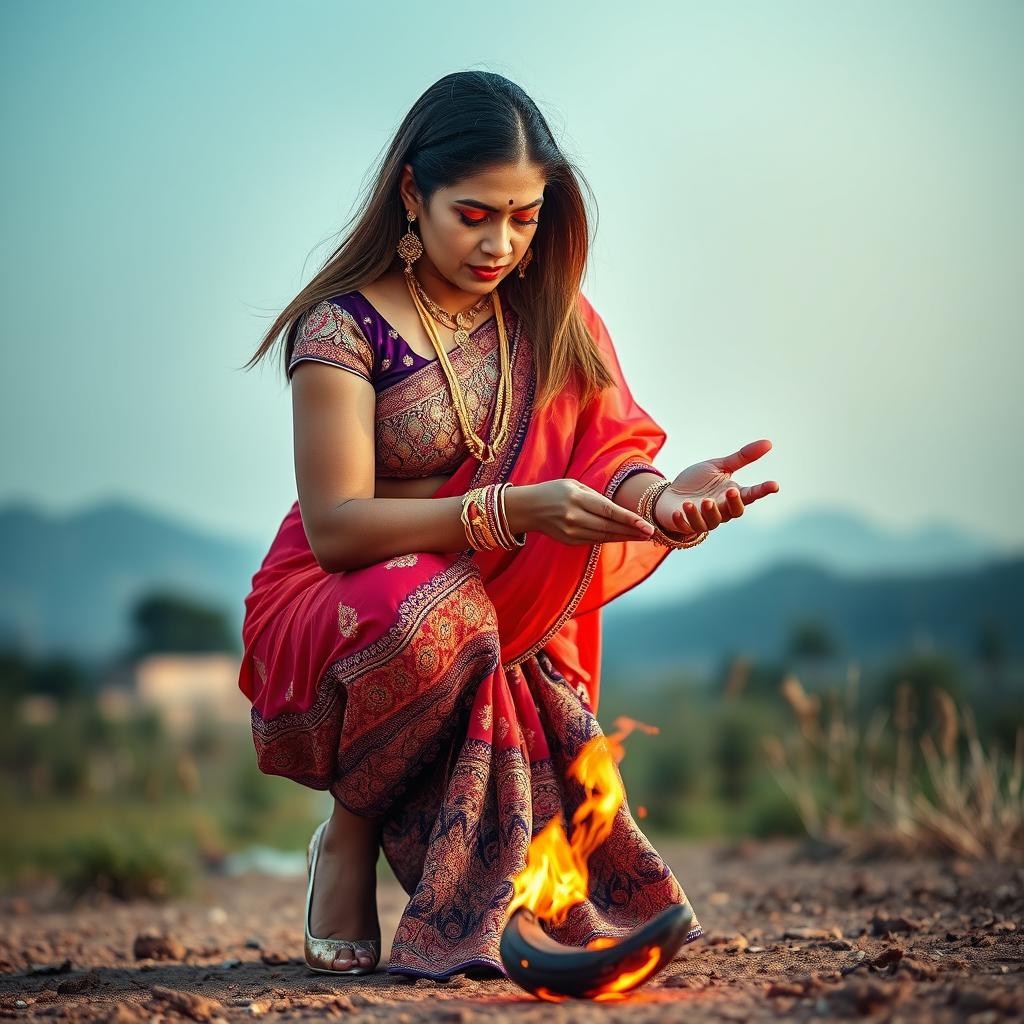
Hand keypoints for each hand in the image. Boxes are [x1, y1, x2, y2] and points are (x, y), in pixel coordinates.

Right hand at [515, 479, 656, 545]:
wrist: (528, 508)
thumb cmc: (554, 492)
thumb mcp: (574, 485)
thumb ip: (596, 497)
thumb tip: (620, 511)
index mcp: (577, 498)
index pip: (609, 511)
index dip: (629, 519)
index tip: (646, 524)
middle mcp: (574, 517)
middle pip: (609, 526)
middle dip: (632, 531)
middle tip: (651, 532)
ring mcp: (571, 531)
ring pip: (604, 536)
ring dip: (625, 537)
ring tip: (642, 536)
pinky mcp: (570, 541)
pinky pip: (595, 540)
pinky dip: (611, 539)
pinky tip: (623, 536)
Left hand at [654, 439, 779, 535]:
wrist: (671, 494)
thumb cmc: (697, 481)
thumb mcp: (718, 466)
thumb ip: (741, 458)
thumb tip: (768, 443)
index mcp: (731, 495)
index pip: (751, 494)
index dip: (762, 491)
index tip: (774, 485)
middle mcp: (721, 509)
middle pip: (735, 511)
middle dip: (734, 502)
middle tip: (731, 490)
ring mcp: (704, 519)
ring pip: (712, 521)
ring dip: (707, 512)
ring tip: (701, 500)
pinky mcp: (686, 524)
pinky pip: (688, 525)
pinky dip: (685, 519)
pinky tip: (680, 511)